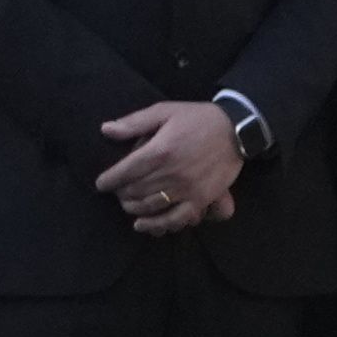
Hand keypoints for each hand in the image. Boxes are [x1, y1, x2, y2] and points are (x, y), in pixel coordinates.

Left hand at [96, 98, 244, 233]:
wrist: (235, 130)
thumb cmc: (197, 118)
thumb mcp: (164, 111)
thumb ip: (134, 122)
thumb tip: (105, 130)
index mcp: (160, 150)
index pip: (125, 171)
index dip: (109, 180)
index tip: (101, 184)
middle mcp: (171, 173)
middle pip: (135, 191)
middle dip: (121, 193)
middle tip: (117, 191)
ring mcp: (186, 189)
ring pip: (150, 206)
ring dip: (133, 208)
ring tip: (127, 204)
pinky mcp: (200, 200)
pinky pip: (175, 219)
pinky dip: (157, 225)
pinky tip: (143, 225)